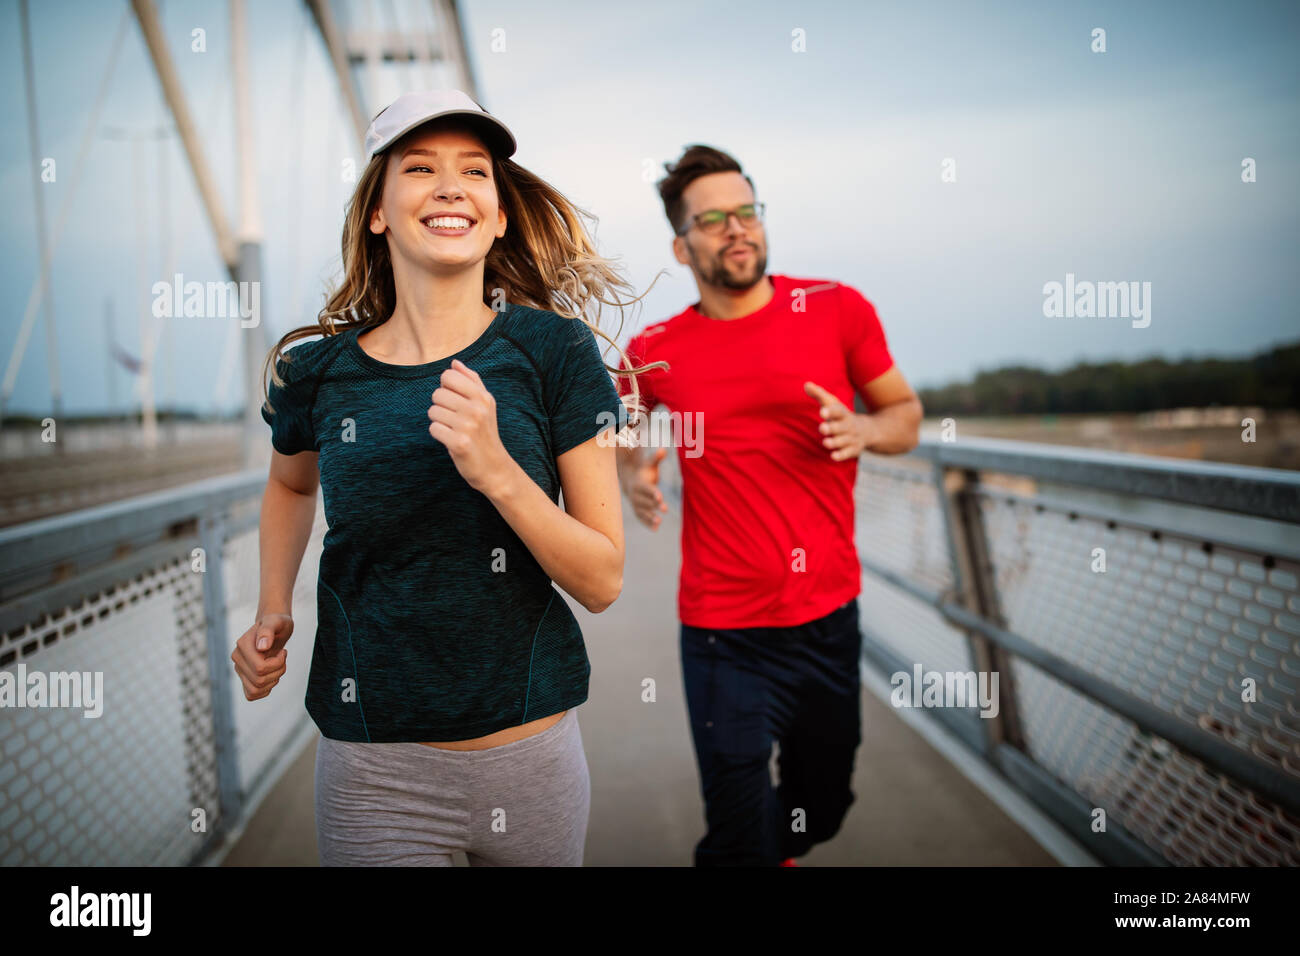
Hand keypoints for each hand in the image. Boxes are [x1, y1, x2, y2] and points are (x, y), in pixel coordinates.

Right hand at [231, 613, 292, 700]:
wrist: (274, 628)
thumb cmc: (277, 624)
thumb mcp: (277, 622)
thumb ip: (268, 631)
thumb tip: (261, 647)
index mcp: (242, 645)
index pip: (260, 668)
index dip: (278, 663)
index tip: (283, 652)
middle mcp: (237, 658)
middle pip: (259, 680)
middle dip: (278, 671)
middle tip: (282, 658)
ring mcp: (239, 669)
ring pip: (255, 689)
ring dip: (273, 681)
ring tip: (278, 666)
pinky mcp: (244, 678)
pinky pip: (251, 695)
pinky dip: (265, 690)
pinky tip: (272, 676)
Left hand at [429, 359, 514, 495]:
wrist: (494, 467)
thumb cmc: (485, 432)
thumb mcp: (485, 404)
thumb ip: (471, 381)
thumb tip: (454, 363)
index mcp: (482, 396)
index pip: (448, 376)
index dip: (446, 388)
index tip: (455, 401)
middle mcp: (477, 409)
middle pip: (437, 394)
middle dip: (441, 407)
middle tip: (454, 419)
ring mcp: (468, 426)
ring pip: (433, 411)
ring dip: (439, 422)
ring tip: (453, 430)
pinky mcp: (459, 443)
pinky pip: (434, 429)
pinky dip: (439, 435)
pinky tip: (451, 440)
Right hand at [625, 447, 668, 529]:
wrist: (629, 479)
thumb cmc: (643, 470)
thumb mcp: (649, 463)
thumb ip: (656, 458)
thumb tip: (663, 450)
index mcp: (638, 483)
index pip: (646, 489)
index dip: (652, 493)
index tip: (660, 497)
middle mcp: (635, 495)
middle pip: (644, 501)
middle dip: (654, 505)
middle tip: (665, 509)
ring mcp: (635, 503)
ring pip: (641, 511)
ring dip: (650, 517)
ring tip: (659, 522)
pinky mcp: (636, 510)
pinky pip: (641, 518)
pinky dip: (647, 524)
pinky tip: (656, 529)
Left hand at [803, 381, 877, 460]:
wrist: (867, 430)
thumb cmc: (841, 416)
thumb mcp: (832, 404)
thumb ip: (819, 394)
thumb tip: (806, 384)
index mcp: (842, 413)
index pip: (838, 411)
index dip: (831, 411)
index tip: (822, 411)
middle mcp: (848, 425)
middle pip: (841, 427)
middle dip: (832, 428)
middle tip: (822, 428)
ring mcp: (851, 438)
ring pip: (843, 441)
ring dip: (835, 442)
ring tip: (825, 442)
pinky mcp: (853, 450)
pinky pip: (847, 454)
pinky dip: (841, 455)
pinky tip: (833, 456)